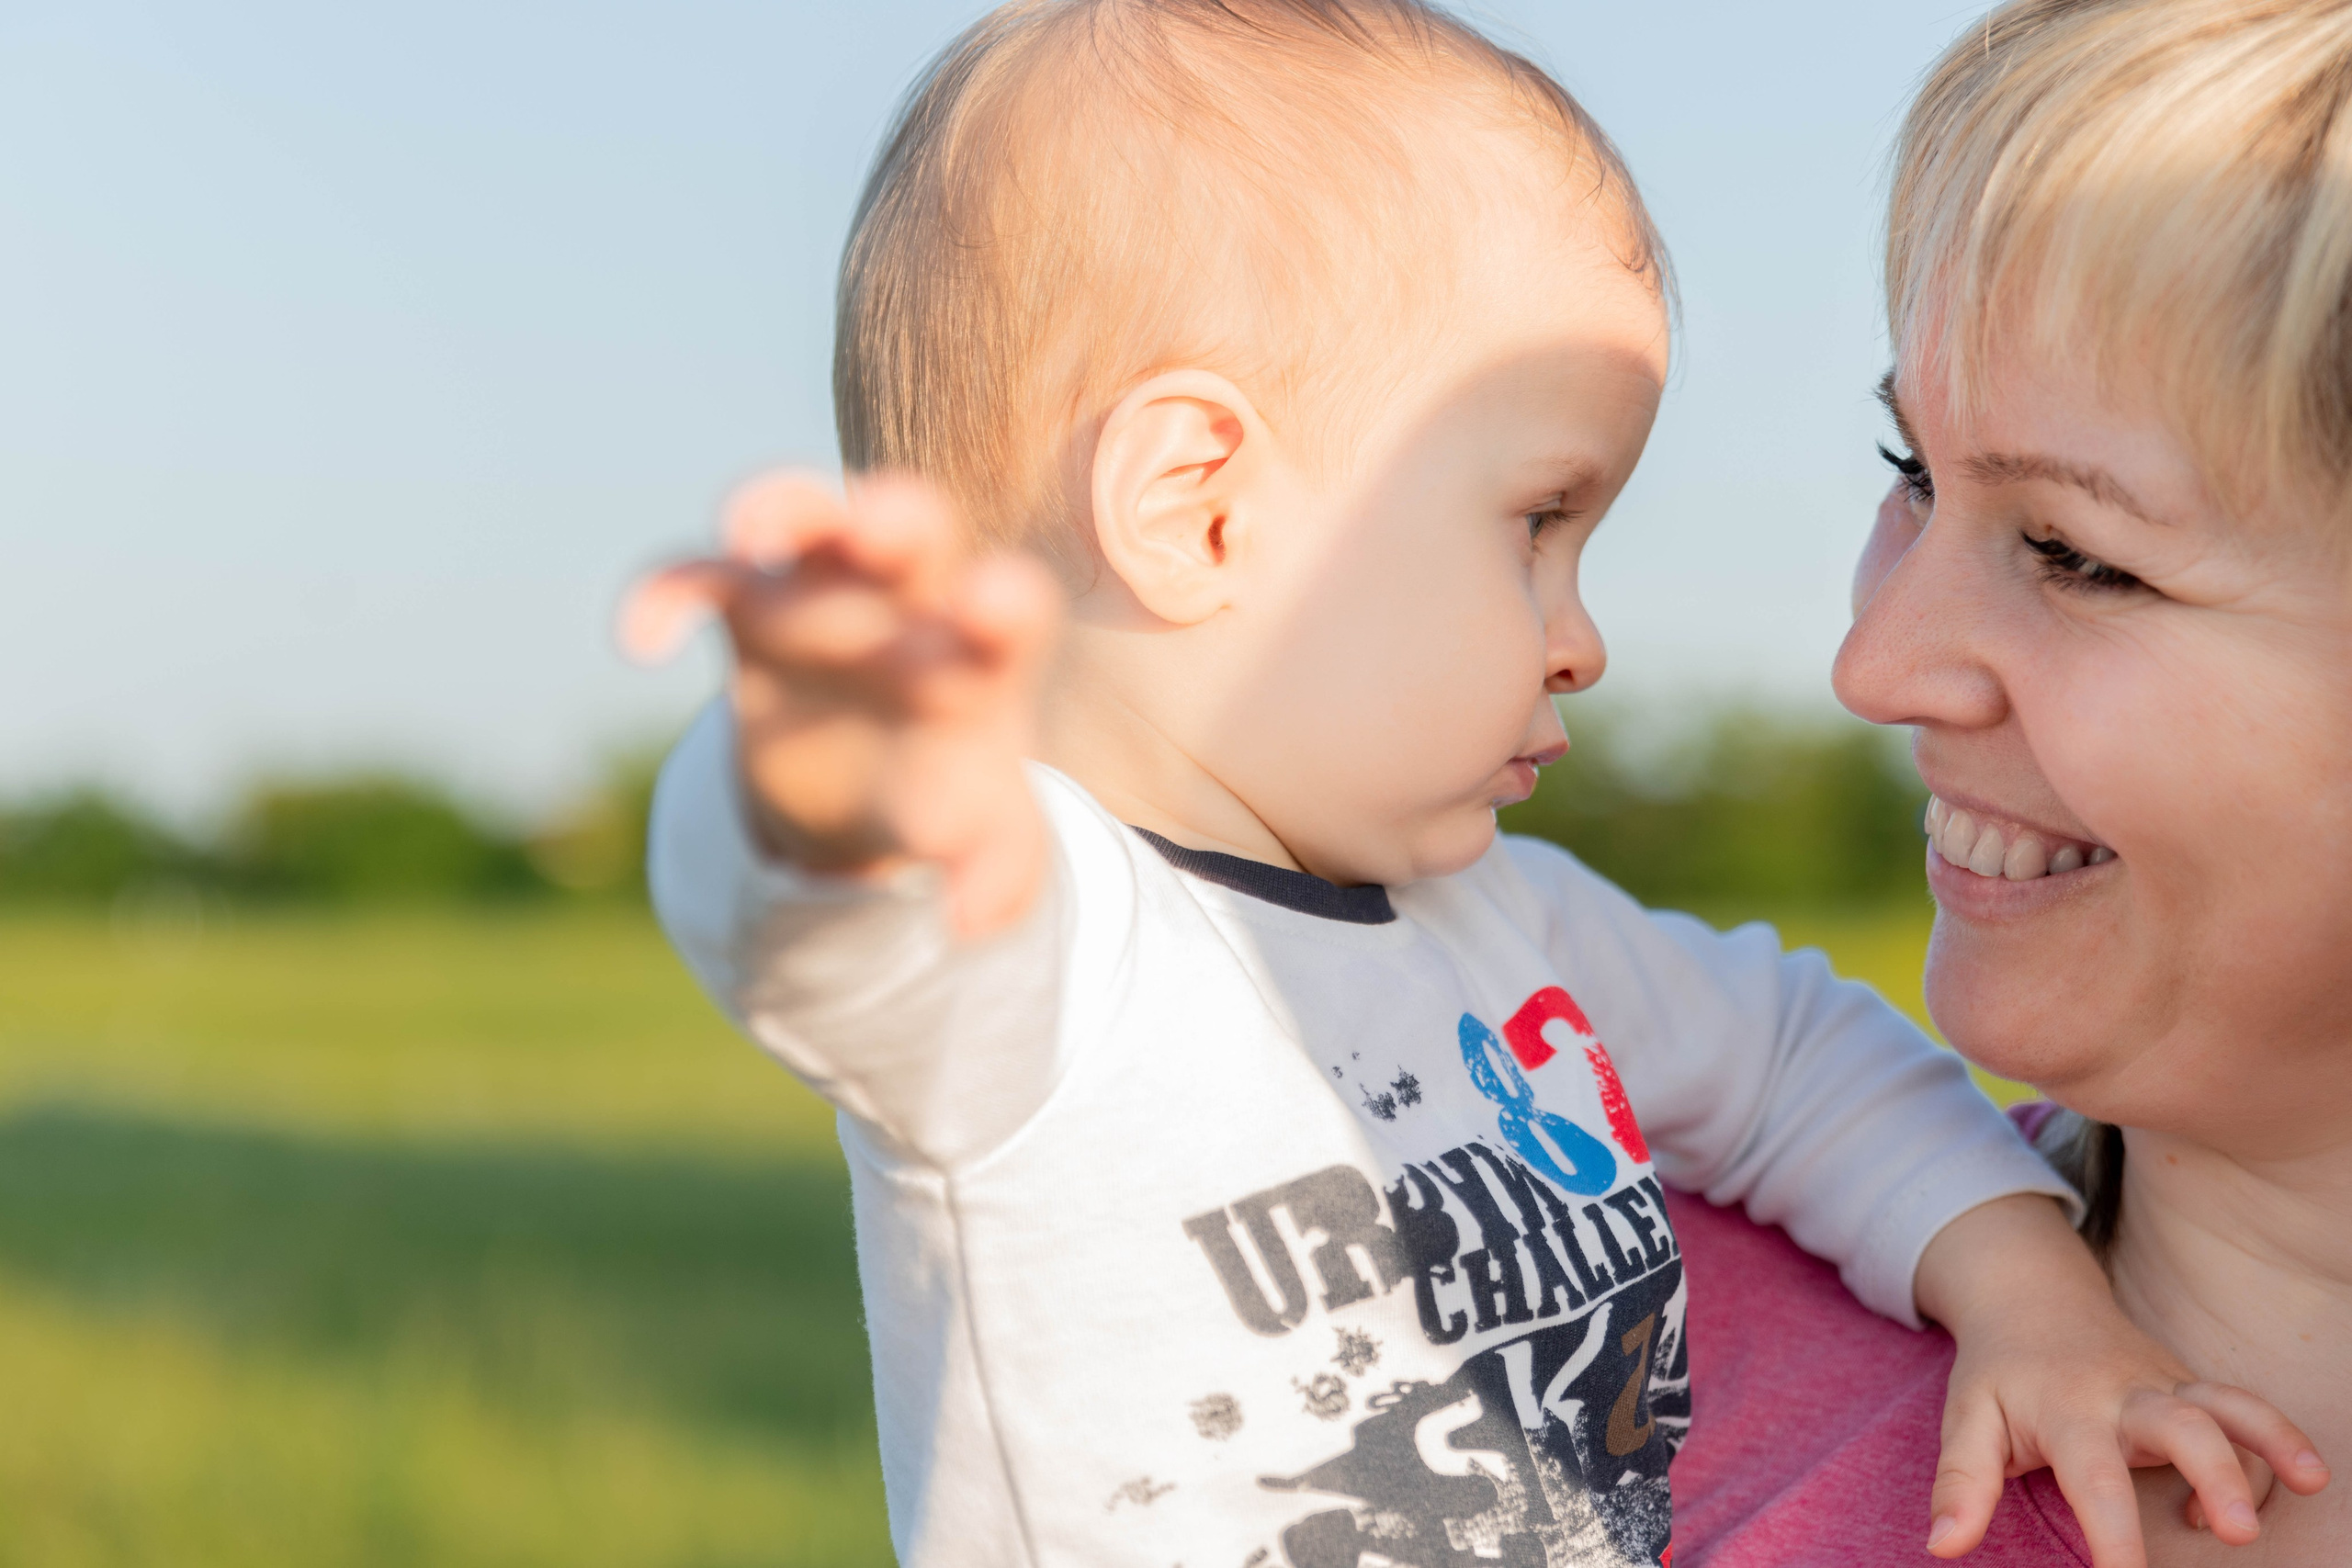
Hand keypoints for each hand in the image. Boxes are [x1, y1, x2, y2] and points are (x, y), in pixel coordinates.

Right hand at [619, 470, 1061, 937]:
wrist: (862, 785)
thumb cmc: (940, 794)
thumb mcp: (986, 842)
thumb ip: (997, 874)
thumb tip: (967, 921)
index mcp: (982, 654)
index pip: (1011, 611)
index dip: (1002, 603)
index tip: (992, 606)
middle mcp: (908, 603)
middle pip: (912, 531)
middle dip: (895, 519)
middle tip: (880, 527)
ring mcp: (826, 596)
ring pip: (805, 519)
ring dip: (781, 508)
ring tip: (750, 530)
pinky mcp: (750, 610)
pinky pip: (702, 578)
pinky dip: (665, 590)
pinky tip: (642, 641)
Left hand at [1918, 1196, 2328, 1565]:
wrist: (2029, 1296)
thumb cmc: (1999, 1371)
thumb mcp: (1967, 1419)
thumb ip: (1960, 1483)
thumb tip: (1943, 1545)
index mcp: (2066, 1410)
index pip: (2094, 1480)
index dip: (2111, 1535)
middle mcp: (2124, 1394)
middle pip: (2181, 1425)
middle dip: (2215, 1474)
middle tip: (2237, 1532)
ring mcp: (2164, 1386)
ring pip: (2227, 1404)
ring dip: (2271, 1438)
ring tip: (2313, 1479)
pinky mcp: (2188, 1385)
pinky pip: (2240, 1409)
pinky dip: (2270, 1439)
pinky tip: (2277, 1486)